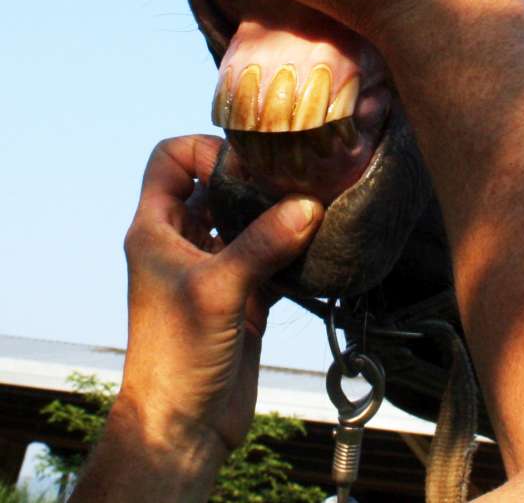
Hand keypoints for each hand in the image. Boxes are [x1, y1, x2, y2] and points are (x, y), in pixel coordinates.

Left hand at [116, 135, 322, 456]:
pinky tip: (319, 243)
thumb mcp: (218, 290)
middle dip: (254, 176)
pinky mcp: (244, 294)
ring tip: (315, 203)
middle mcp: (184, 242)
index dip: (204, 150)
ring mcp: (215, 267)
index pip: (170, 159)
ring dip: (277, 211)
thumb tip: (310, 205)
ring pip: (246, 218)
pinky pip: (271, 253)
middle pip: (215, 184)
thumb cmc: (177, 355)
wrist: (184, 423)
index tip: (247, 162)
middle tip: (295, 175)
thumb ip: (262, 244)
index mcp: (156, 230)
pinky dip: (293, 245)